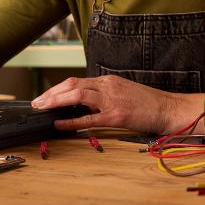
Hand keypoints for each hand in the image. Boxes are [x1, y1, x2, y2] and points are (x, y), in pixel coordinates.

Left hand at [31, 75, 204, 134]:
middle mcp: (107, 86)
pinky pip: (89, 118)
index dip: (57, 89)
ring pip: (77, 95)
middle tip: (36, 103)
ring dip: (56, 102)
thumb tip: (81, 104)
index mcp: (107, 80)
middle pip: (72, 85)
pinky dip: (71, 120)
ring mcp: (111, 100)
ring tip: (42, 109)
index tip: (44, 96)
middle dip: (50, 94)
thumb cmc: (146, 103)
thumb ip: (103, 95)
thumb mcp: (122, 92)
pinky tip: (59, 123)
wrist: (167, 108)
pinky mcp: (116, 115)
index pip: (76, 81)